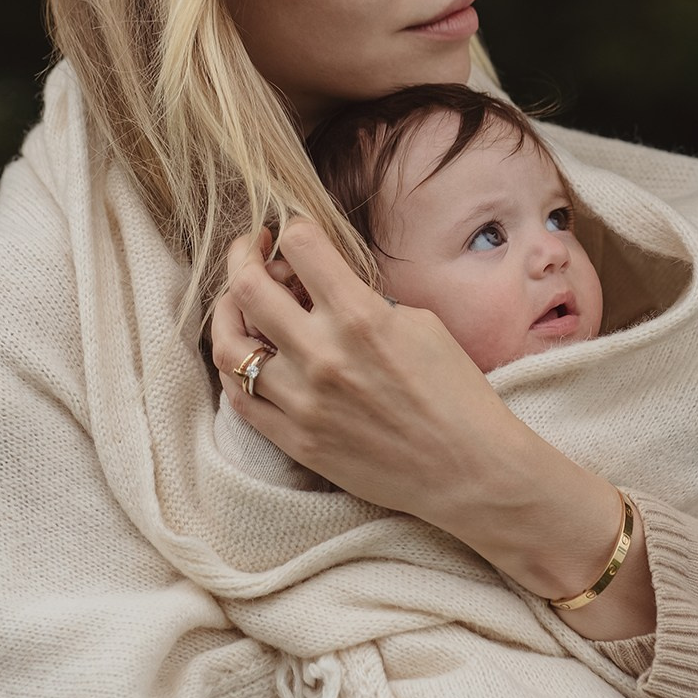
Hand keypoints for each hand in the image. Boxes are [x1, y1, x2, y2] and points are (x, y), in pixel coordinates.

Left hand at [212, 220, 654, 634]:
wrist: (469, 471)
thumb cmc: (456, 394)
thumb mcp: (420, 324)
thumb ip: (365, 300)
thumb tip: (323, 285)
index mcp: (361, 317)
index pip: (300, 247)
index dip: (293, 227)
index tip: (293, 231)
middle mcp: (323, 355)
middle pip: (248, 287)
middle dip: (244, 255)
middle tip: (252, 249)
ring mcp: (303, 402)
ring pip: (229, 346)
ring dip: (228, 313)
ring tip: (238, 302)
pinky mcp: (296, 441)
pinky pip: (240, 399)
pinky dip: (235, 368)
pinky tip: (247, 354)